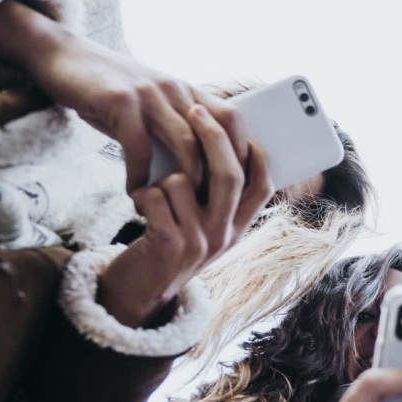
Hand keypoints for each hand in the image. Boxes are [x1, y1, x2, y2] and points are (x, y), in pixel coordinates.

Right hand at [0, 0, 250, 190]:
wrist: (62, 56)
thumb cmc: (109, 90)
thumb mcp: (150, 104)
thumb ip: (175, 129)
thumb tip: (197, 173)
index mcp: (188, 91)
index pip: (233, 120)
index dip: (243, 153)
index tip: (240, 188)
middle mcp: (176, 89)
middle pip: (216, 135)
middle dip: (220, 176)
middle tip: (213, 209)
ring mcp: (150, 94)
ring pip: (185, 143)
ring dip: (184, 181)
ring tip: (177, 207)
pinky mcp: (121, 102)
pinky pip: (139, 147)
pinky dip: (140, 176)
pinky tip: (134, 193)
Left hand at [97, 104, 272, 326]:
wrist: (138, 292)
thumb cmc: (168, 245)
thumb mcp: (203, 226)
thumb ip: (216, 196)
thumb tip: (222, 142)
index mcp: (238, 228)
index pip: (263, 184)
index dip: (255, 151)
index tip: (240, 122)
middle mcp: (224, 236)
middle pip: (229, 174)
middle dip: (211, 136)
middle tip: (194, 110)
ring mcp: (199, 242)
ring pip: (183, 181)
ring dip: (162, 178)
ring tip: (154, 194)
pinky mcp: (169, 245)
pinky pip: (155, 196)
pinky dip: (141, 194)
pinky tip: (138, 207)